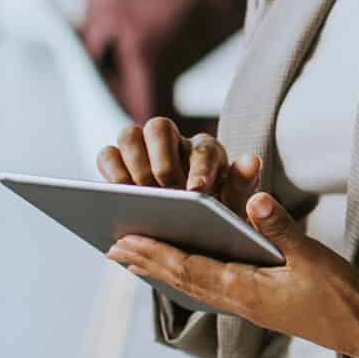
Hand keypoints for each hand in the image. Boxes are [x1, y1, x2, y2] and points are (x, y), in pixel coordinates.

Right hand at [97, 117, 262, 218]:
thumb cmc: (212, 216)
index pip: (203, 149)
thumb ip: (242, 186)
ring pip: (129, 135)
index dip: (199, 167)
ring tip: (136, 194)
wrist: (188, 230)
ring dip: (132, 163)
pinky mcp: (118, 162)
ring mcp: (142, 149)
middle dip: (159, 159)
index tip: (197, 191)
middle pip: (158, 127)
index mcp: (206, 151)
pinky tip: (115, 198)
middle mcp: (172, 142)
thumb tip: (251, 160)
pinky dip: (110, 170)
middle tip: (163, 189)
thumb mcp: (232, 207)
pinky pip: (107, 155)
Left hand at [106, 191, 358, 357]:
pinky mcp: (259, 305)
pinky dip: (189, 276)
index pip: (189, 268)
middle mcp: (240, 301)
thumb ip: (280, 227)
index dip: (154, 254)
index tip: (123, 243)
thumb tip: (252, 197)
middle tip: (112, 248)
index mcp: (246, 290)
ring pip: (194, 285)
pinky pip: (212, 288)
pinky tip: (181, 270)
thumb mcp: (312, 257)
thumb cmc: (341, 296)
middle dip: (147, 262)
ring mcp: (249, 306)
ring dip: (162, 270)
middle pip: (182, 279)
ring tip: (134, 259)